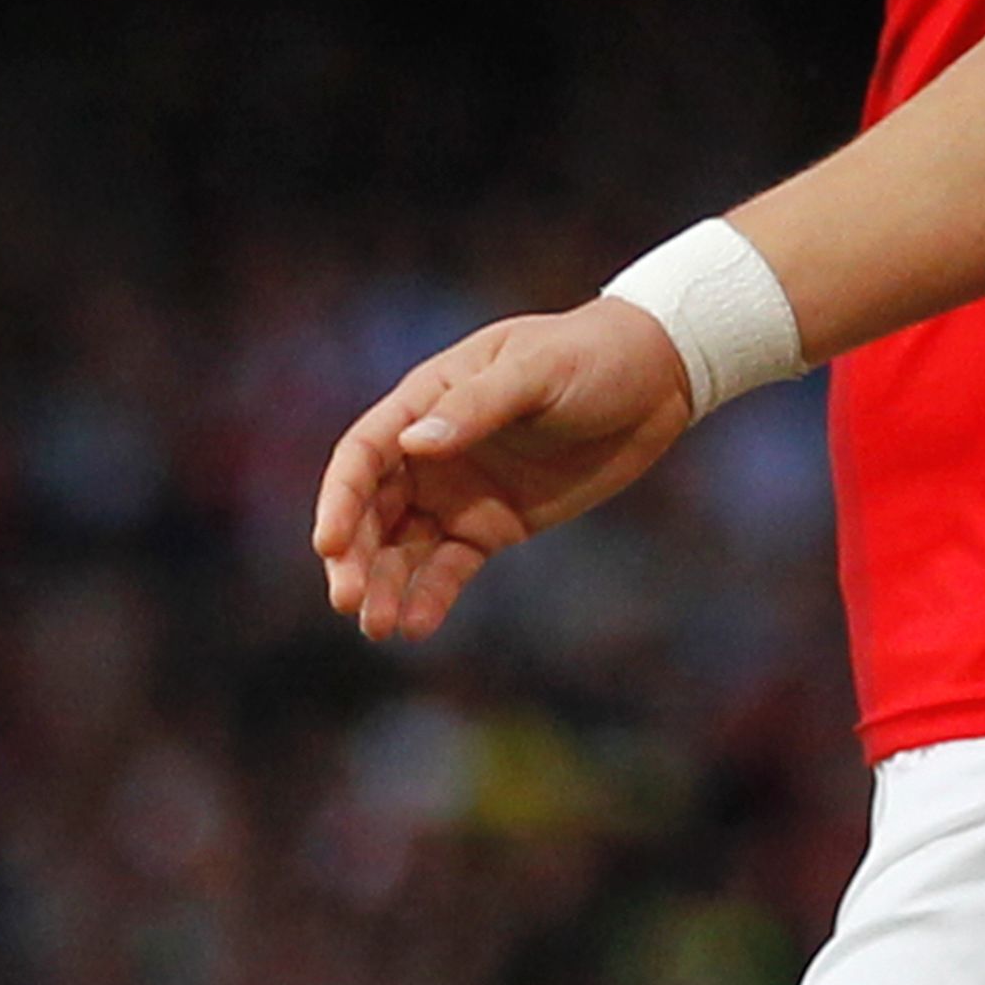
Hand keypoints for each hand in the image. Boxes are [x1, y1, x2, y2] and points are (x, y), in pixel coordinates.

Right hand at [313, 301, 699, 639]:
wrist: (655, 380)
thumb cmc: (590, 356)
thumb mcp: (536, 372)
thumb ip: (477, 407)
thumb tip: (413, 444)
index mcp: (428, 399)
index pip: (365, 453)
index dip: (341, 497)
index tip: (329, 543)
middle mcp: (431, 450)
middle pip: (371, 509)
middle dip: (353, 555)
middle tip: (346, 600)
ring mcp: (460, 491)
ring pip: (402, 546)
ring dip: (383, 585)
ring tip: (378, 627)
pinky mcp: (493, 527)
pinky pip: (449, 567)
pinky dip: (430, 596)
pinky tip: (417, 626)